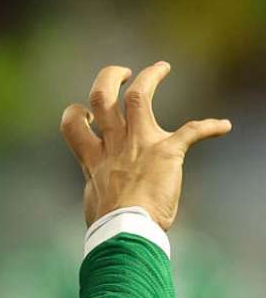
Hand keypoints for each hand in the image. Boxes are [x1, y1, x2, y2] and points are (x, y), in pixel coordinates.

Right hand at [59, 62, 230, 229]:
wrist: (126, 229)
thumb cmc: (110, 225)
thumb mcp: (95, 200)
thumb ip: (100, 186)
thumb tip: (103, 196)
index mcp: (93, 158)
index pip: (73, 123)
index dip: (77, 112)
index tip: (88, 114)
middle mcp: (114, 144)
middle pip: (102, 96)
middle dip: (109, 78)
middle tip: (122, 74)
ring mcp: (140, 143)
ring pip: (140, 95)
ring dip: (151, 76)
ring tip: (161, 68)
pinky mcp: (168, 151)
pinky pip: (192, 130)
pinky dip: (210, 127)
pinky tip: (223, 126)